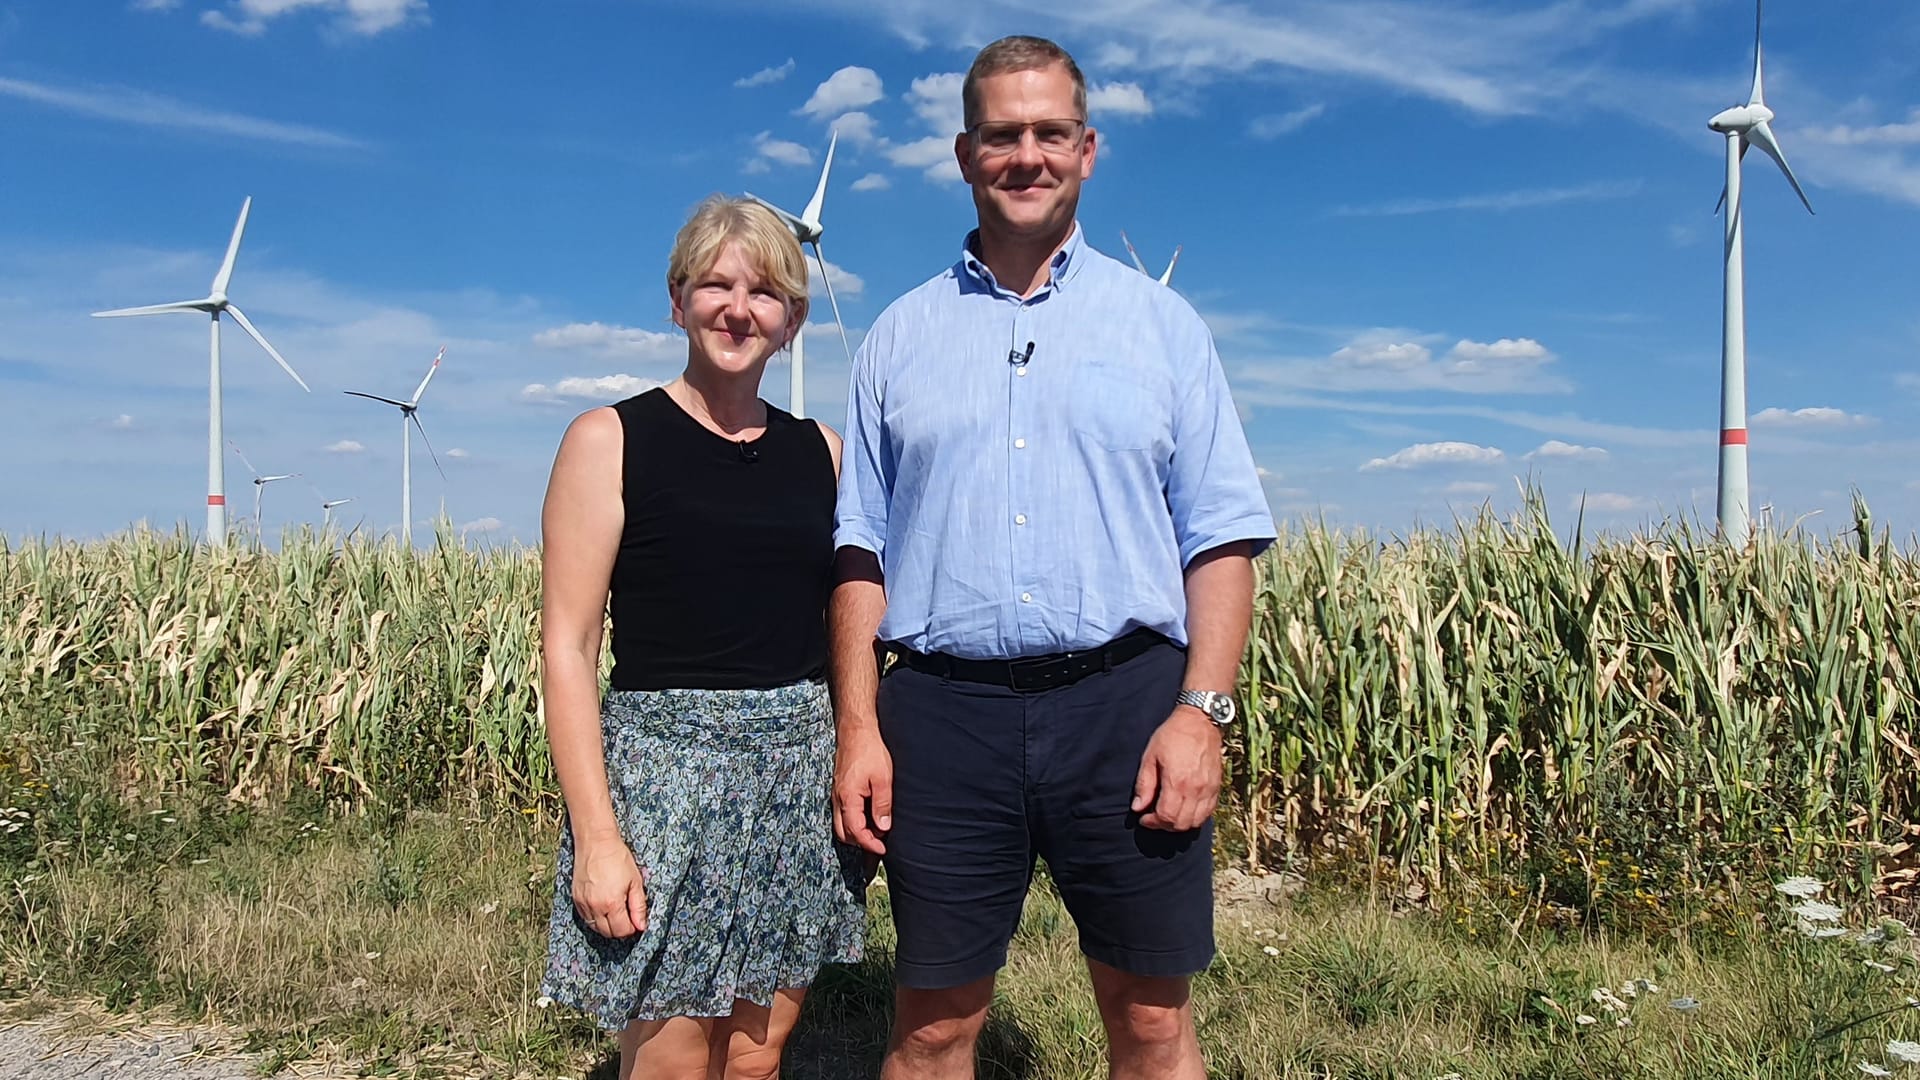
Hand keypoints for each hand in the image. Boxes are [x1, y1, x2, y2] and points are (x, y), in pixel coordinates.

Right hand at [572, 836, 647, 937]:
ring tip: (616, 912)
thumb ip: (639, 906)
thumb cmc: (618, 858)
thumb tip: (641, 925)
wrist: (596, 843)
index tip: (636, 921)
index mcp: (611, 903)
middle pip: (608, 933)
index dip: (632, 928)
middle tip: (627, 918)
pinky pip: (586, 918)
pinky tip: (603, 908)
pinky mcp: (576, 899)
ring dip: (607, 925)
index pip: (622, 931)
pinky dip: (595, 918)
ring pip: (595, 928)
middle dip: (620, 930)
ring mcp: (583, 903)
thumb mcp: (635, 881)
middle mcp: (595, 907)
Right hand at [834, 726, 893, 855]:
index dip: (869, 844)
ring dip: (857, 832)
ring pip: (841, 824)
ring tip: (876, 830)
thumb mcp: (882, 779)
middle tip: (880, 842)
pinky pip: (843, 812)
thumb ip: (882, 805)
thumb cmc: (870, 750)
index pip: (855, 832)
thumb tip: (883, 827)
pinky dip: (854, 821)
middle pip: (844, 833)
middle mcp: (838, 799)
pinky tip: (868, 816)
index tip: (883, 850)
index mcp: (848, 798)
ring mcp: (837, 794)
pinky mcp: (840, 789)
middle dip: (861, 842)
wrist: (856, 730)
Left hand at [1130, 707, 1223, 831]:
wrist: (1200, 721)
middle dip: (1164, 825)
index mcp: (1177, 782)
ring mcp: (1209, 790)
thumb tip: (1138, 807)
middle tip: (1154, 817)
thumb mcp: (1150, 756)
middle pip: (1181, 824)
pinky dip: (1195, 817)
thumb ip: (1144, 784)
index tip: (1144, 818)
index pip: (1166, 817)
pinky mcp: (1217, 787)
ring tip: (1169, 814)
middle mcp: (1195, 790)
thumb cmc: (1172, 735)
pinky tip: (1184, 808)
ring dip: (1180, 824)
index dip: (1152, 822)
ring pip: (1196, 822)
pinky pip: (1208, 812)